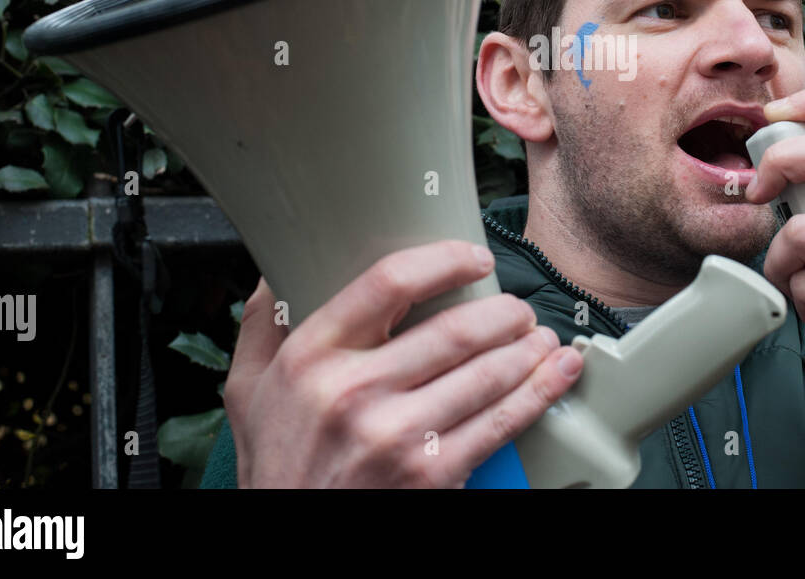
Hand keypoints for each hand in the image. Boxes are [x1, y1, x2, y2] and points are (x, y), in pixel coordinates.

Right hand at [224, 240, 583, 486]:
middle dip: (503, 311)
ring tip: (540, 336)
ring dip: (528, 348)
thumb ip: (262, 324)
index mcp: (311, 357)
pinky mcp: (432, 474)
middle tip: (517, 309)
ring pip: (487, 372)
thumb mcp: (248, 389)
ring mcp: (396, 436)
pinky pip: (501, 422)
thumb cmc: (277, 464)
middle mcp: (353, 392)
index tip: (472, 257)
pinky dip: (539, 392)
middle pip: (454, 329)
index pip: (389, 283)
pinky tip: (556, 372)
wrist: (290, 546)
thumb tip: (279, 269)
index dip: (444, 261)